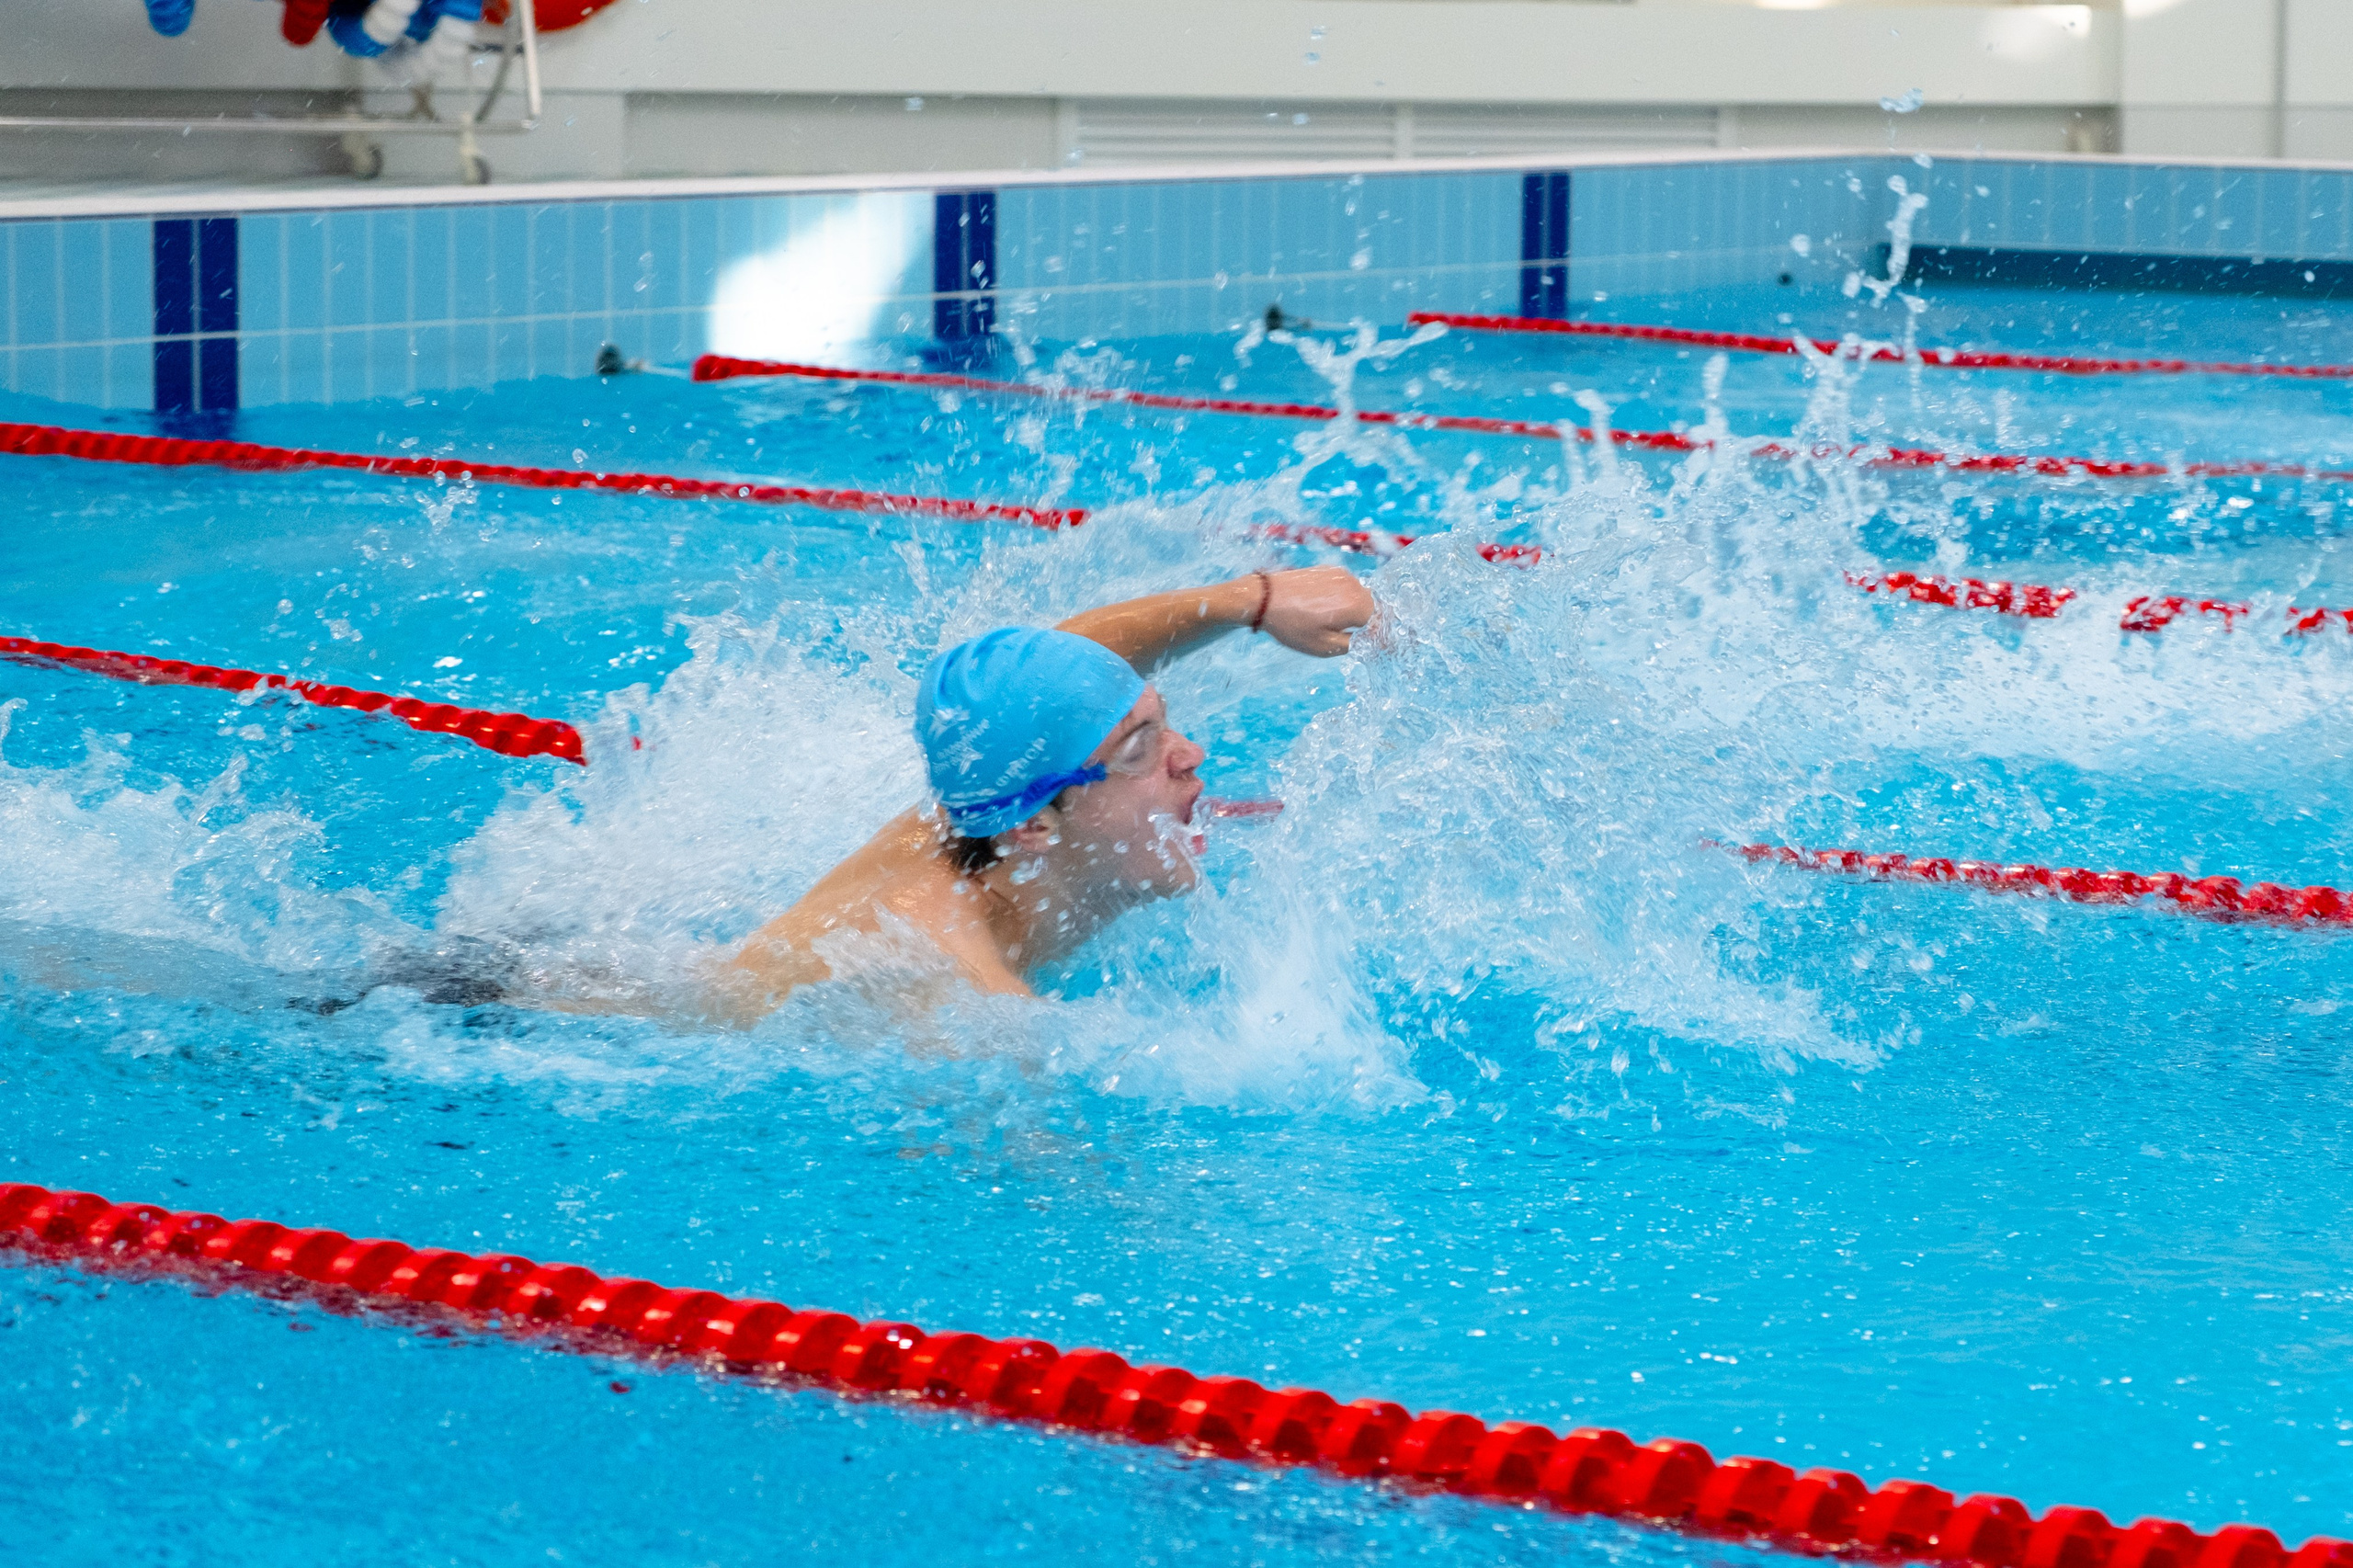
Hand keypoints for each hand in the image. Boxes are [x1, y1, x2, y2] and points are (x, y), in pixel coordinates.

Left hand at [1254, 566, 1374, 656]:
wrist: (1264, 598)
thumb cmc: (1291, 625)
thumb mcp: (1324, 646)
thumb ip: (1355, 644)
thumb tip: (1373, 642)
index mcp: (1356, 605)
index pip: (1382, 623)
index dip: (1377, 636)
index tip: (1368, 645)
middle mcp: (1354, 585)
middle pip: (1374, 607)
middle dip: (1366, 622)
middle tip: (1346, 634)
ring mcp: (1342, 574)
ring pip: (1361, 596)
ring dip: (1354, 610)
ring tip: (1329, 621)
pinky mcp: (1330, 569)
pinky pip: (1347, 586)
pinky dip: (1343, 598)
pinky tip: (1322, 607)